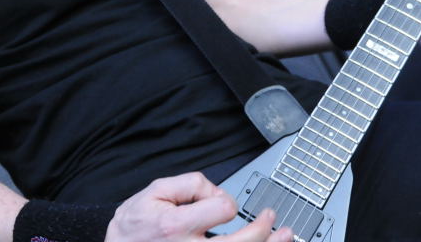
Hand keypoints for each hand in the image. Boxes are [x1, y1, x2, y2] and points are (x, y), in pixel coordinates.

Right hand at [106, 172, 292, 241]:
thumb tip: (214, 192)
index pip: (223, 208)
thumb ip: (189, 184)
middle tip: (271, 218)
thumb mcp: (155, 190)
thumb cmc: (136, 224)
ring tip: (284, 236)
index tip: (217, 201)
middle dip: (263, 229)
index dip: (224, 199)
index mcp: (177, 226)